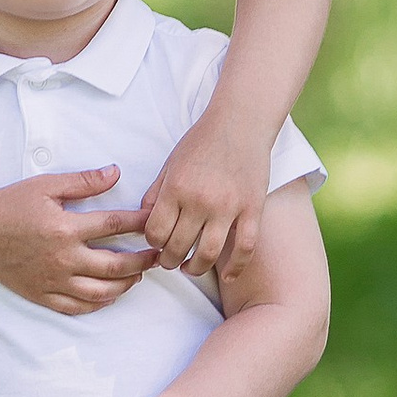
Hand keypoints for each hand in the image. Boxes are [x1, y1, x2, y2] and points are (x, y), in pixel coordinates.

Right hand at [0, 169, 154, 315]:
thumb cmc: (10, 203)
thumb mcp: (46, 185)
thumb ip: (84, 182)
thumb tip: (116, 173)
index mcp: (66, 228)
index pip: (114, 226)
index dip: (139, 223)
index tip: (154, 221)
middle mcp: (63, 259)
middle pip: (115, 265)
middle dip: (141, 261)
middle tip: (156, 255)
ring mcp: (53, 280)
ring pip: (100, 292)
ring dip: (124, 285)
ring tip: (136, 276)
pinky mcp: (42, 294)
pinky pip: (77, 307)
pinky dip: (98, 304)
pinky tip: (108, 295)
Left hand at [136, 107, 269, 277]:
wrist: (240, 121)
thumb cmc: (202, 141)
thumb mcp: (170, 163)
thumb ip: (156, 193)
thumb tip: (144, 223)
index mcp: (176, 188)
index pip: (156, 232)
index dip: (153, 243)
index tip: (157, 243)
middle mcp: (200, 201)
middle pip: (178, 247)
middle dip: (169, 260)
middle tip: (170, 261)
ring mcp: (229, 207)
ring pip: (208, 254)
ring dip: (195, 268)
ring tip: (190, 268)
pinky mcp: (252, 209)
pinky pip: (245, 248)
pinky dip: (235, 267)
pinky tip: (227, 275)